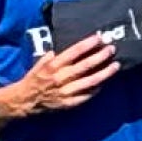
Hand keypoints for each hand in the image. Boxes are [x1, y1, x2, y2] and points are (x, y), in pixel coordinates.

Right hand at [0, 34, 116, 117]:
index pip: (73, 52)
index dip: (87, 44)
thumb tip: (63, 46)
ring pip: (90, 81)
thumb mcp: (39, 64)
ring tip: (116, 65)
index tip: (99, 38)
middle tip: (112, 49)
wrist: (25, 100)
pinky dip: (97, 88)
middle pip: (85, 65)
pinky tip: (105, 82)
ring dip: (105, 73)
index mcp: (52, 66)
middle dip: (100, 56)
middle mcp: (60, 78)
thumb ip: (52, 56)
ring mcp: (66, 91)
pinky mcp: (70, 102)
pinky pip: (87, 95)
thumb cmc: (34, 79)